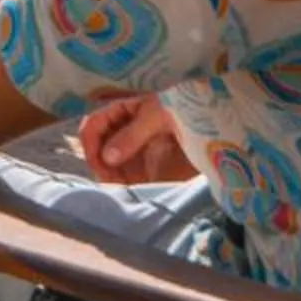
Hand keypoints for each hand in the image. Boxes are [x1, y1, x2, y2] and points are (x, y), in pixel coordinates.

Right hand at [79, 91, 196, 184]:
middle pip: (96, 148)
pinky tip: (123, 191)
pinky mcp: (142, 169)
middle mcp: (121, 131)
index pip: (93, 125)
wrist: (210, 124)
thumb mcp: (155, 116)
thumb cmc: (181, 110)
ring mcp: (131, 151)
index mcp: (121, 112)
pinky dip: (118, 185)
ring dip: (106, 176)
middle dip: (97, 162)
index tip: (97, 160)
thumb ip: (130, 136)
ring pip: (106, 165)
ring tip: (116, 187)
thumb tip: (106, 157)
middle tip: (107, 178)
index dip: (90, 142)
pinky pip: (121, 178)